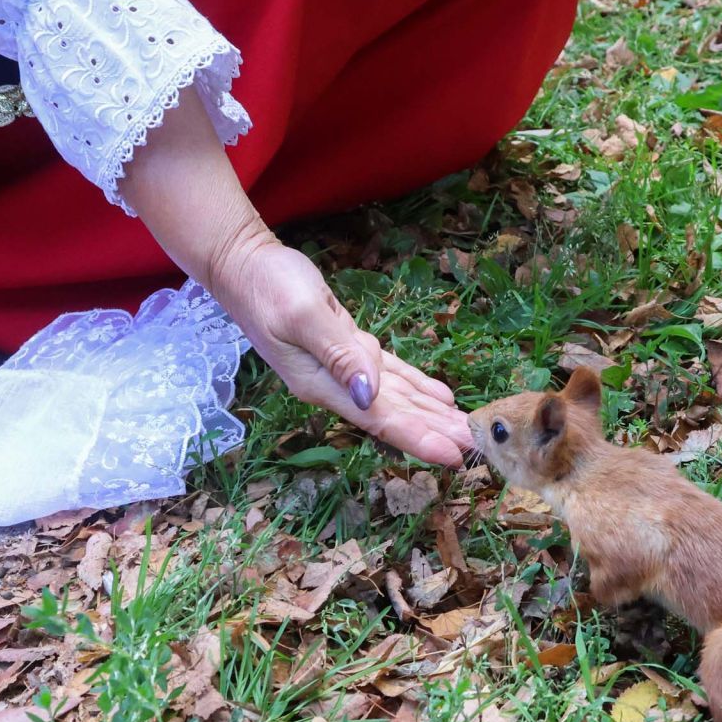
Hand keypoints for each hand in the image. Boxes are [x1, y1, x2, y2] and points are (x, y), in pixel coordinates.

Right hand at [212, 232, 468, 465]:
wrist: (243, 265)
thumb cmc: (268, 287)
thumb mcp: (302, 316)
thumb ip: (338, 355)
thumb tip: (369, 395)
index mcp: (323, 384)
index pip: (380, 419)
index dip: (418, 438)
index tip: (452, 456)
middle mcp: (336, 385)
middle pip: (395, 415)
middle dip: (435, 432)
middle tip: (478, 449)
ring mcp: (343, 369)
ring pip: (398, 398)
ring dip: (433, 416)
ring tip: (467, 433)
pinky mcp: (349, 349)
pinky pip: (392, 376)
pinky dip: (418, 388)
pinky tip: (442, 400)